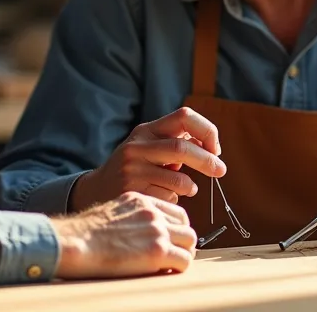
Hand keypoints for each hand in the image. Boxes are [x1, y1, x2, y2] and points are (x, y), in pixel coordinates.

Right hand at [52, 192, 197, 278]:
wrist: (77, 242)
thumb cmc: (85, 233)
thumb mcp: (112, 211)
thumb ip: (132, 216)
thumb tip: (140, 232)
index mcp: (142, 201)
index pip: (175, 211)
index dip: (176, 228)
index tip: (171, 239)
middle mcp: (153, 212)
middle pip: (186, 225)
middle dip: (183, 241)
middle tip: (175, 254)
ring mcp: (157, 230)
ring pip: (190, 241)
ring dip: (183, 254)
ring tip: (171, 264)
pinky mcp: (158, 251)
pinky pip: (184, 261)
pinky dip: (178, 268)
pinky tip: (166, 272)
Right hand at [70, 107, 225, 208]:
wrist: (95, 191)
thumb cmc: (133, 169)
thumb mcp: (149, 148)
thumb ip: (175, 143)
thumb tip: (210, 145)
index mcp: (146, 130)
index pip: (184, 116)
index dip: (206, 130)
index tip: (215, 148)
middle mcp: (138, 145)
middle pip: (182, 147)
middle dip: (208, 161)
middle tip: (221, 171)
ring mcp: (133, 169)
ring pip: (179, 179)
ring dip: (190, 186)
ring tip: (186, 189)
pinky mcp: (132, 191)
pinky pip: (169, 198)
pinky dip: (175, 200)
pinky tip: (165, 198)